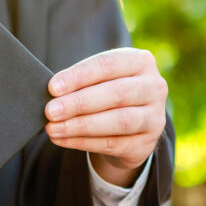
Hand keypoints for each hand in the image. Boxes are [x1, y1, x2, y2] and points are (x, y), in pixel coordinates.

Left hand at [44, 48, 167, 186]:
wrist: (130, 129)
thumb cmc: (107, 96)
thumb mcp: (98, 81)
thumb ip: (80, 83)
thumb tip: (52, 93)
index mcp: (141, 62)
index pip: (109, 64)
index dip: (80, 76)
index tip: (53, 87)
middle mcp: (154, 87)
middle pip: (117, 93)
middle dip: (79, 103)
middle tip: (51, 111)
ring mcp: (155, 117)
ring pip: (119, 121)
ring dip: (81, 125)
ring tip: (53, 128)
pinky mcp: (147, 143)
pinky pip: (113, 144)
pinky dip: (83, 142)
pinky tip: (62, 140)